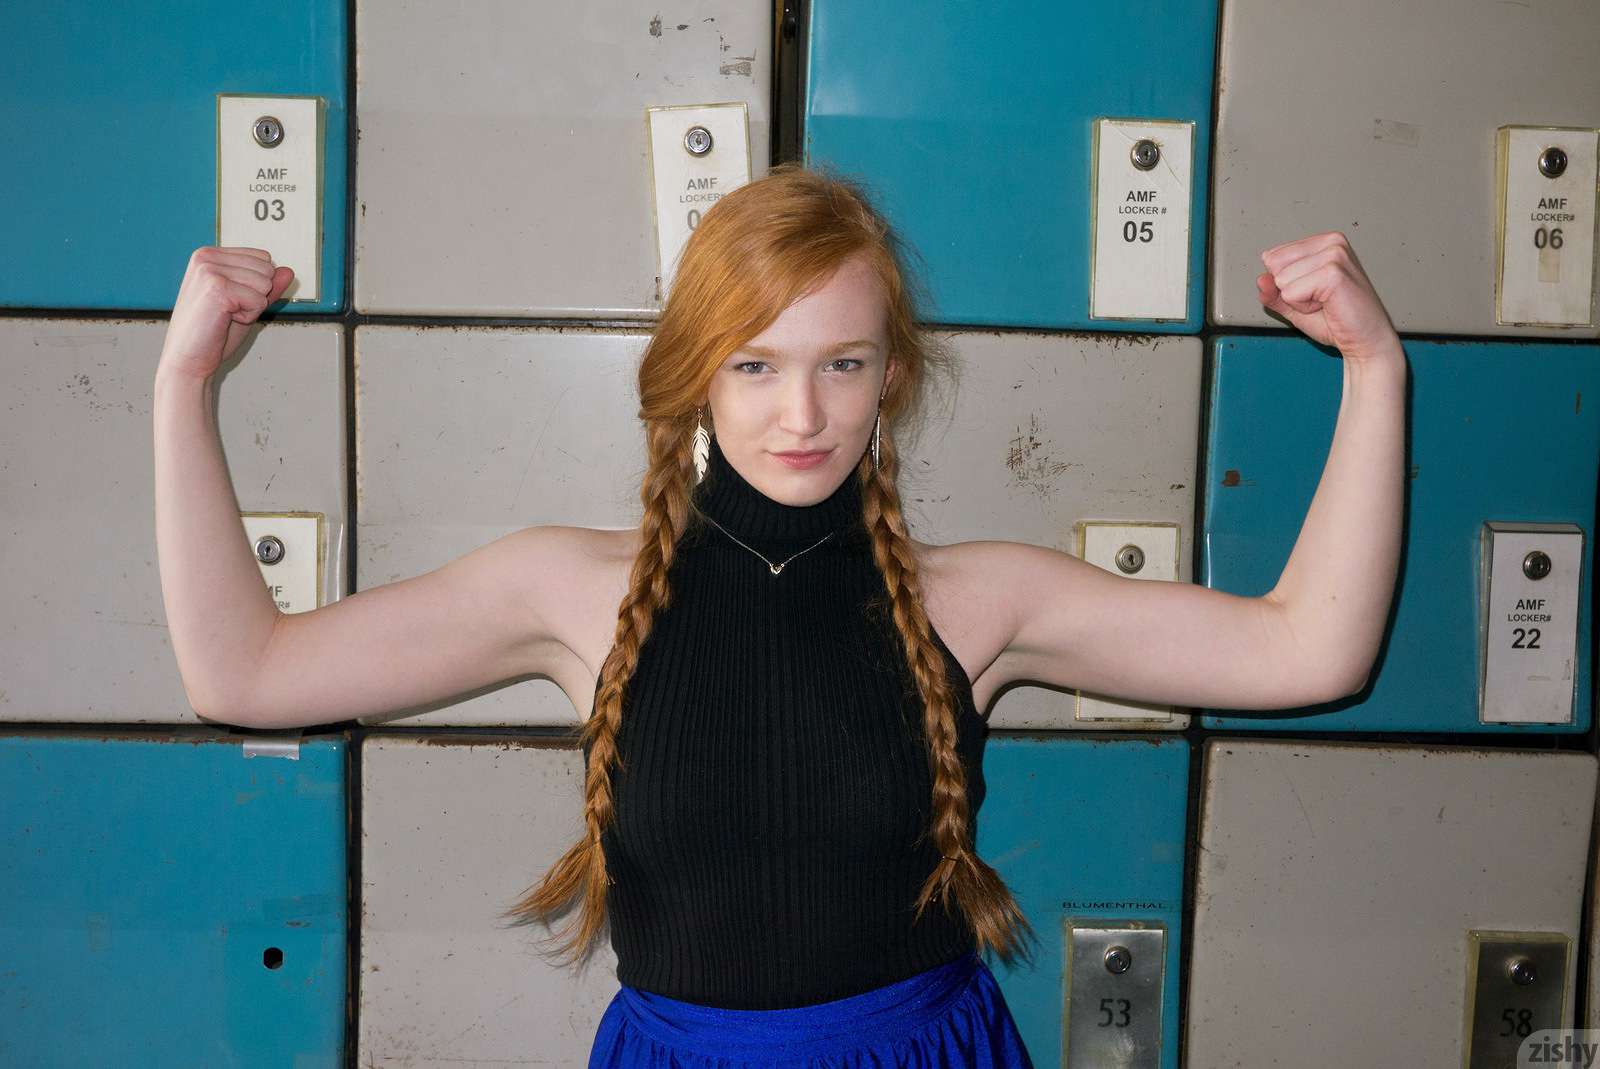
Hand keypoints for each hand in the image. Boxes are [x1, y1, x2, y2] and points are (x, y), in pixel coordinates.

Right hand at [157, 247, 294, 381]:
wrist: (189, 359)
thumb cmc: (213, 333)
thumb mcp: (247, 304)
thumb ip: (267, 286)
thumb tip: (288, 271)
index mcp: (210, 254)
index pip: (263, 257)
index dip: (257, 286)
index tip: (231, 301)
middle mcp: (206, 256)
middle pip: (267, 269)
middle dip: (257, 295)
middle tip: (228, 311)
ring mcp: (209, 270)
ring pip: (265, 283)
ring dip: (252, 307)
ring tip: (225, 315)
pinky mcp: (217, 288)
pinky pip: (259, 300)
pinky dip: (249, 316)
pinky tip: (224, 321)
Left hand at [1257, 232, 1399, 360]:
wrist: (1365, 340)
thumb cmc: (1336, 320)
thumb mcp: (1294, 304)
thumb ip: (1273, 292)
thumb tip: (1261, 280)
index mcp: (1323, 242)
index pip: (1272, 257)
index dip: (1286, 283)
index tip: (1313, 292)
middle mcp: (1331, 242)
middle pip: (1274, 265)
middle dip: (1290, 291)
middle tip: (1320, 300)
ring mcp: (1334, 254)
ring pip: (1281, 280)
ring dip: (1299, 300)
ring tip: (1326, 303)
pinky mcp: (1333, 272)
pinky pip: (1291, 293)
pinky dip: (1304, 307)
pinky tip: (1328, 306)